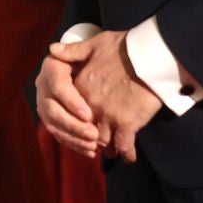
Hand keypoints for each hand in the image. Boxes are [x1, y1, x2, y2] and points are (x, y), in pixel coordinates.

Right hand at [36, 50, 100, 157]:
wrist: (89, 67)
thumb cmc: (93, 57)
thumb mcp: (89, 48)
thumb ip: (75, 49)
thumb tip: (54, 49)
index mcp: (51, 68)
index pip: (57, 87)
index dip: (71, 102)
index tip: (89, 115)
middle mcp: (43, 87)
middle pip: (52, 109)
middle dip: (72, 125)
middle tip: (93, 135)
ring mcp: (45, 104)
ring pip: (53, 125)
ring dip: (73, 138)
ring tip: (93, 146)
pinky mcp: (51, 118)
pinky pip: (58, 134)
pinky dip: (73, 144)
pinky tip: (89, 151)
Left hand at [50, 30, 161, 161]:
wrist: (149, 57)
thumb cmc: (124, 48)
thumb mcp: (94, 45)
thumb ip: (73, 51)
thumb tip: (52, 49)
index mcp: (81, 87)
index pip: (73, 110)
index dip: (79, 118)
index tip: (85, 122)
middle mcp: (90, 105)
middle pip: (86, 128)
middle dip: (90, 137)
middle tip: (97, 142)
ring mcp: (108, 117)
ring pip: (103, 140)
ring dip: (108, 147)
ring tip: (113, 150)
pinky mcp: (127, 124)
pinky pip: (124, 146)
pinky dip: (126, 153)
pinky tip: (129, 157)